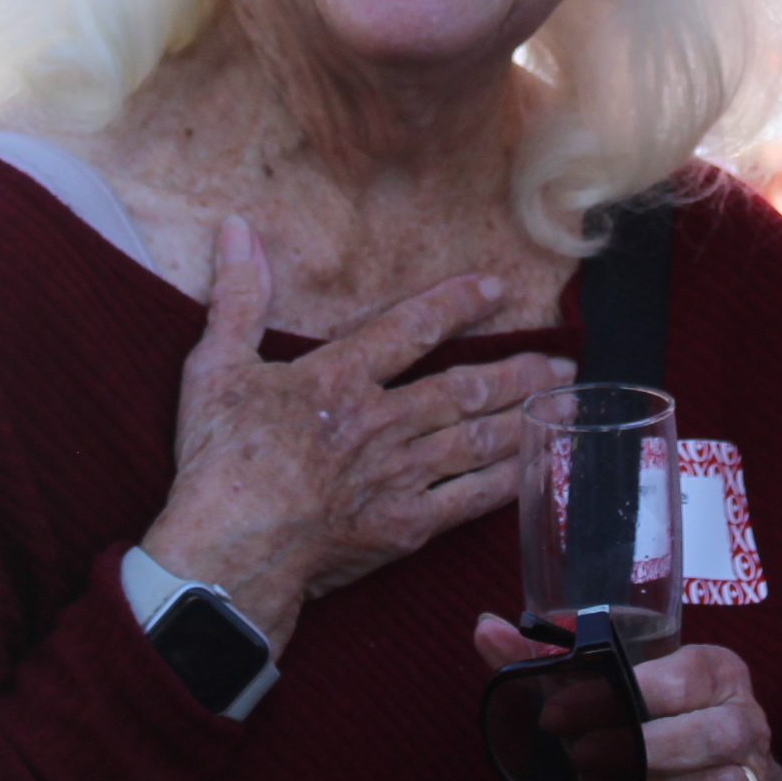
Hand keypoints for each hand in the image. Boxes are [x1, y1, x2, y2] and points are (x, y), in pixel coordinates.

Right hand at [143, 217, 566, 653]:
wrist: (230, 551)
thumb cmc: (218, 460)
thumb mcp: (214, 367)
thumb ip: (238, 297)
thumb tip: (239, 229)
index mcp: (340, 379)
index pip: (411, 328)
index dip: (457, 303)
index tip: (496, 288)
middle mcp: (383, 421)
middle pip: (465, 388)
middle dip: (518, 372)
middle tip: (561, 361)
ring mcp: (400, 475)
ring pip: (479, 438)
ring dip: (527, 417)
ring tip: (567, 403)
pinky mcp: (406, 525)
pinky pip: (470, 499)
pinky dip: (509, 480)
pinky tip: (537, 468)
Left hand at [470, 613, 781, 780]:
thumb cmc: (657, 726)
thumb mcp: (612, 689)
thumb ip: (548, 660)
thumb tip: (487, 629)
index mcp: (719, 673)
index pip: (685, 676)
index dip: (625, 692)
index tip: (562, 711)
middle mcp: (746, 723)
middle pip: (707, 736)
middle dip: (640, 750)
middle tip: (584, 758)